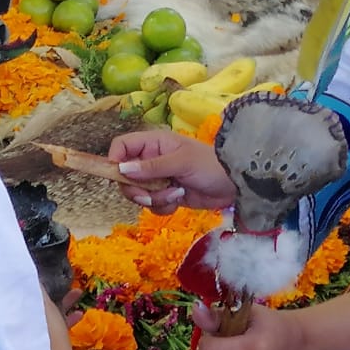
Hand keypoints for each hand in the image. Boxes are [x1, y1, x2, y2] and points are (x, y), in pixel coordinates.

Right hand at [107, 130, 236, 213]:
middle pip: (125, 176)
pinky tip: (179, 201)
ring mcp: (159, 178)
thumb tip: (122, 168)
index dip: (115, 160)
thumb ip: (152, 167)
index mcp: (153, 143)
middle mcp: (152, 160)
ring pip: (138, 193)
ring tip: (176, 194)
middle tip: (149, 196)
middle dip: (136, 189)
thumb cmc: (210, 165)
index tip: (119, 176)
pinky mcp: (166, 195)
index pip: (122, 146)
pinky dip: (163, 206)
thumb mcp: (181, 162)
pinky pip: (152, 205)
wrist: (234, 185)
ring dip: (154, 199)